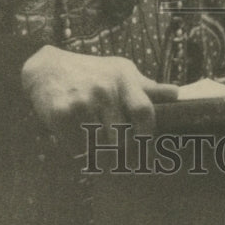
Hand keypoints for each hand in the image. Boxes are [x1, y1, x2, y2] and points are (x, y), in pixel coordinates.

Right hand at [21, 45, 178, 147]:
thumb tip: (177, 94)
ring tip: (96, 144)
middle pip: (123, 138)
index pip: (144, 112)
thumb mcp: (120, 71)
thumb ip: (146, 88)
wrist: (47, 69)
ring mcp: (82, 102)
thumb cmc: (92, 72)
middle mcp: (104, 90)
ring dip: (100, 154)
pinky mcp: (62, 115)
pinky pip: (79, 149)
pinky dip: (80, 151)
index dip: (147, 135)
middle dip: (122, 151)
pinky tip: (77, 137)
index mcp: (123, 79)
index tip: (146, 149)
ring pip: (101, 148)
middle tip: (119, 154)